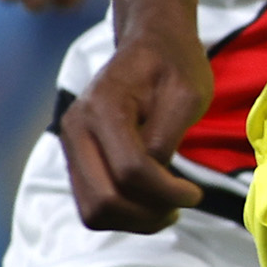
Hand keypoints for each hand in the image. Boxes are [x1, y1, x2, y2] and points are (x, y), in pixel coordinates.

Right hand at [55, 32, 208, 230]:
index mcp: (103, 108)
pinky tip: (152, 202)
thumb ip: (168, 134)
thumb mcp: (187, 93)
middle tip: (180, 207)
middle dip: (147, 215)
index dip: (167, 192)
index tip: (195, 194)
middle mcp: (76, 129)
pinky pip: (92, 204)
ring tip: (168, 209)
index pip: (131, 170)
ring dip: (134, 221)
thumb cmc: (174, 65)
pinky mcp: (77, 159)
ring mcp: (71, 146)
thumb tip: (157, 172)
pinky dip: (123, 215)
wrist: (150, 45)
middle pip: (103, 200)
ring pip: (93, 211)